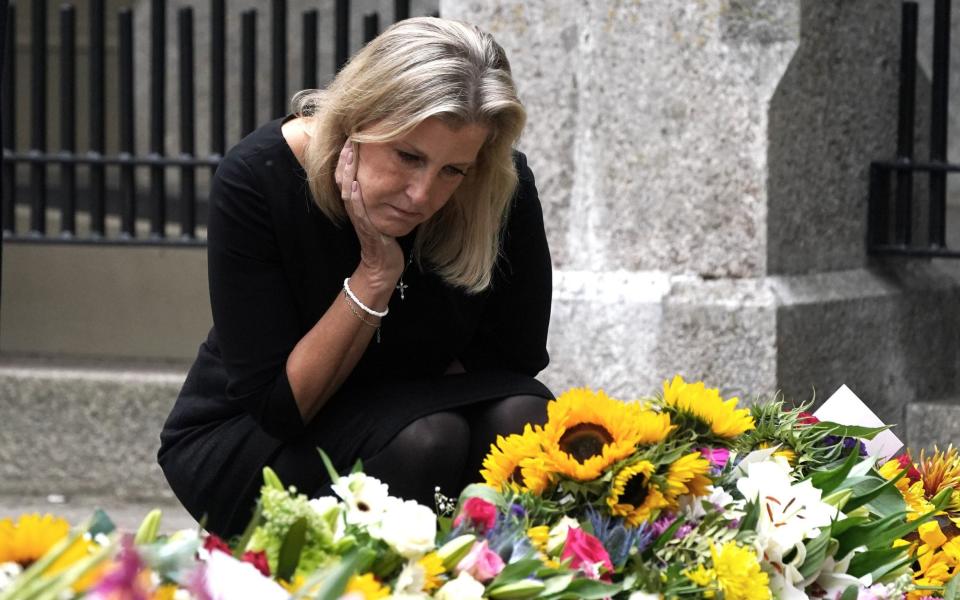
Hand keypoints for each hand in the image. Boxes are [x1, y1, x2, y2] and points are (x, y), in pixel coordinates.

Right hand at [335, 139, 403, 285]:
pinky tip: (354, 181)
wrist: (384, 266)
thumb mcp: (386, 213)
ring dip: (347, 170)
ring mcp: (358, 217)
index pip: (349, 174)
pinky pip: (356, 209)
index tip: (353, 136)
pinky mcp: (365, 227)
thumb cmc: (387, 239)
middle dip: (346, 156)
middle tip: (349, 136)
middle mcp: (355, 208)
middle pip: (343, 177)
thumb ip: (387, 196)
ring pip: (347, 189)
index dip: (349, 155)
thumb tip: (400, 178)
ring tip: (349, 152)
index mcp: (358, 203)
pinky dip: (354, 195)